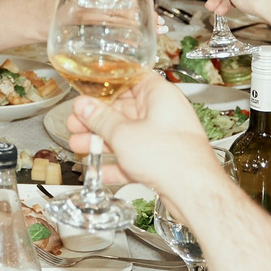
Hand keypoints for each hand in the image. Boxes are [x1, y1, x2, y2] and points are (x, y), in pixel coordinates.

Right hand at [68, 74, 237, 195]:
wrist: (194, 192)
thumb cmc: (172, 158)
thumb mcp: (124, 134)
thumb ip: (100, 119)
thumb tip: (85, 107)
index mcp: (160, 95)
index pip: (130, 78)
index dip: (106, 83)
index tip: (87, 89)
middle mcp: (163, 113)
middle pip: (124, 109)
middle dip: (97, 118)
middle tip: (76, 122)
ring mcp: (162, 137)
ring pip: (126, 134)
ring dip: (101, 141)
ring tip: (78, 145)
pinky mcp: (161, 160)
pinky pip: (133, 156)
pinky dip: (115, 162)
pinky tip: (98, 169)